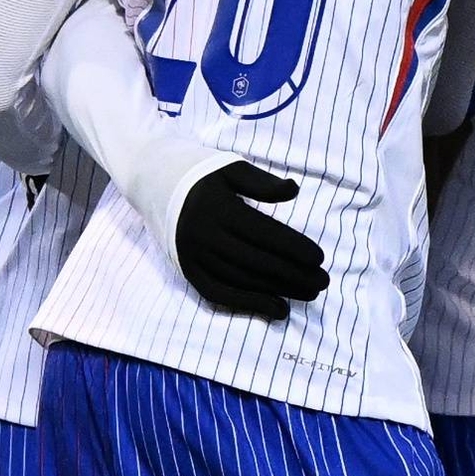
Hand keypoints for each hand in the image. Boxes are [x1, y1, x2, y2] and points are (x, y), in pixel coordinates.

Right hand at [173, 161, 327, 319]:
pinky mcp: (187, 271)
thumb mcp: (231, 167)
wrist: (151, 181)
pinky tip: (277, 308)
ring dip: (278, 291)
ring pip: (242, 281)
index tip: (320, 258)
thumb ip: (262, 182)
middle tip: (323, 282)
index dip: (295, 248)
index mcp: (219, 209)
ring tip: (309, 294)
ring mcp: (194, 257)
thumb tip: (294, 191)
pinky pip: (219, 294)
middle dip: (294, 275)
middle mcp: (205, 236)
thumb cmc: (201, 172)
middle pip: (257, 263)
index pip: (265, 234)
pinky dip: (249, 304)